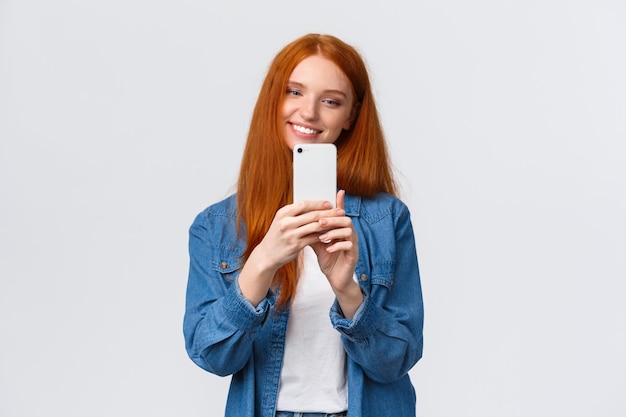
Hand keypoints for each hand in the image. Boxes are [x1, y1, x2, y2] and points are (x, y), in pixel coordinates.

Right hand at [239, 199, 337, 305]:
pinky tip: (331, 234)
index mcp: (283, 213)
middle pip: (312, 215)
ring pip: (315, 226)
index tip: (329, 203)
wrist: (267, 254)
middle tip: (340, 211)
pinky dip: (323, 235)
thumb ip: (295, 214)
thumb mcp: (281, 221)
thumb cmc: (277, 236)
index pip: (303, 204)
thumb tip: (314, 206)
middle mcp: (286, 223)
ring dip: (329, 224)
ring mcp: (291, 234)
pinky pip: (314, 238)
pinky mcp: (296, 245)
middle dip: (328, 212)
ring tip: (338, 223)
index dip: (318, 203)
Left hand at [310, 190, 362, 317]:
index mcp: (341, 229)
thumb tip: (302, 221)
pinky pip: (349, 245)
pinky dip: (337, 245)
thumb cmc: (328, 260)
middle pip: (346, 219)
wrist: (336, 278)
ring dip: (334, 232)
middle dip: (332, 219)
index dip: (341, 203)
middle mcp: (349, 234)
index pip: (341, 214)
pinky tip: (328, 249)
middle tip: (320, 222)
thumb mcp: (318, 244)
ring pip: (349, 231)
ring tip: (322, 238)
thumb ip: (313, 232)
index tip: (338, 192)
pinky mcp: (353, 254)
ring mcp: (353, 244)